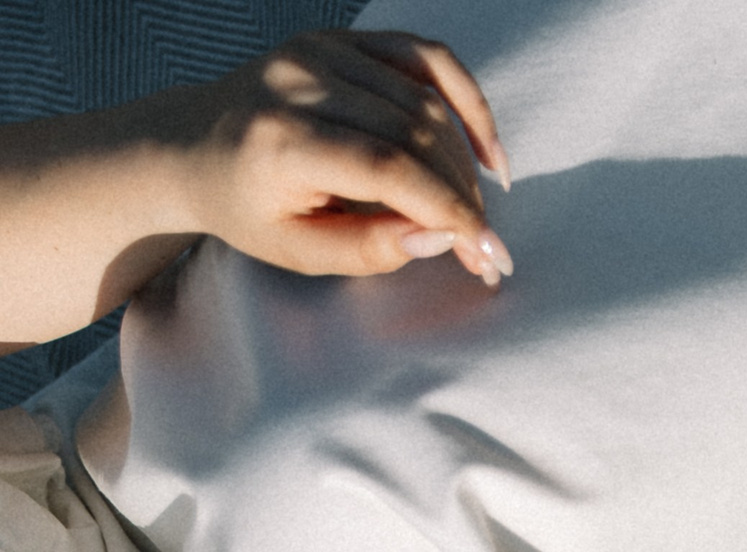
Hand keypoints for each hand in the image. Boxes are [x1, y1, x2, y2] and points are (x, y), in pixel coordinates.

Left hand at [172, 30, 511, 288]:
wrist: (195, 144)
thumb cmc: (246, 207)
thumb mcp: (298, 252)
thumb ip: (369, 248)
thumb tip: (440, 238)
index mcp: (283, 141)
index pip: (388, 168)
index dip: (447, 210)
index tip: (485, 251)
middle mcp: (302, 82)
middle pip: (415, 133)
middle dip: (462, 195)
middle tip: (485, 245)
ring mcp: (322, 51)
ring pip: (426, 101)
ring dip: (465, 162)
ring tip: (475, 210)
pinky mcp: (341, 39)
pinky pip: (424, 57)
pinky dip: (465, 100)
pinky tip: (484, 148)